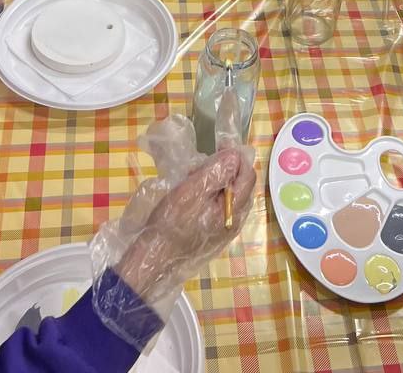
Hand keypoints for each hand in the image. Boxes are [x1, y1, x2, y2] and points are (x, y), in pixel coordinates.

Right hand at [115, 148, 255, 303]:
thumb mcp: (192, 191)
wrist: (155, 258)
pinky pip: (220, 207)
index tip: (219, 145)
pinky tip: (193, 194)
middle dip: (225, 168)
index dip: (236, 156)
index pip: (248, 175)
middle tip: (201, 164)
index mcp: (234, 210)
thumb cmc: (172, 222)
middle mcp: (235, 220)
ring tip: (194, 176)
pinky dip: (210, 194)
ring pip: (229, 195)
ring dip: (216, 180)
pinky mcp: (214, 234)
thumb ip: (217, 172)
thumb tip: (235, 155)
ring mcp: (225, 229)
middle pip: (241, 185)